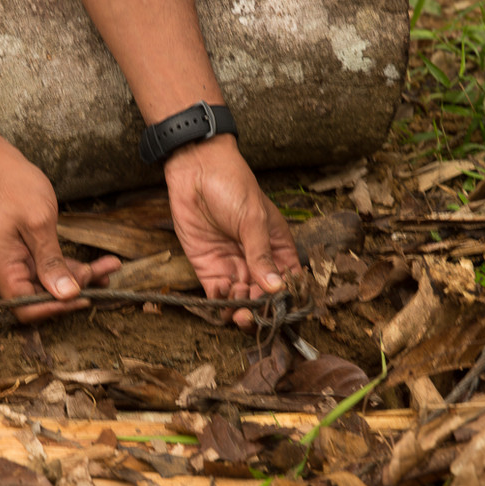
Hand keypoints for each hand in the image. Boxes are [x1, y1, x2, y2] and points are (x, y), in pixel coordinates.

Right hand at [0, 142, 120, 321]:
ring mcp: (8, 263)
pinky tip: (93, 264)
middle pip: (40, 296)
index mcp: (0, 268)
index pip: (27, 307)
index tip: (85, 298)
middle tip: (105, 274)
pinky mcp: (17, 254)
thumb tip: (67, 295)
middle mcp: (0, 271)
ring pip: (46, 282)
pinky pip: (43, 268)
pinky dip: (66, 266)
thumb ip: (52, 262)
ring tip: (108, 268)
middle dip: (74, 288)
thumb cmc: (13, 187)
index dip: (57, 308)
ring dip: (76, 277)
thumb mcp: (39, 224)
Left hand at [163, 134, 300, 327]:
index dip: (287, 300)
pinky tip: (223, 289)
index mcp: (278, 249)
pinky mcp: (209, 267)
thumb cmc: (233, 186)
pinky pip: (217, 294)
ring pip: (241, 302)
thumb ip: (261, 256)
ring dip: (240, 309)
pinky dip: (220, 300)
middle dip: (260, 311)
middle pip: (263, 299)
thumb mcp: (253, 220)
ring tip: (238, 303)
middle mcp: (257, 262)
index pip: (288, 283)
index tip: (282, 309)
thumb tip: (275, 288)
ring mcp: (233, 266)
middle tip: (254, 315)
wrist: (196, 170)